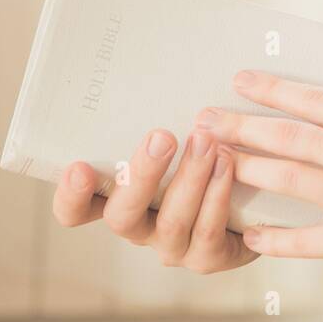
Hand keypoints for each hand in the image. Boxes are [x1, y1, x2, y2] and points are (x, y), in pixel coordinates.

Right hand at [52, 126, 257, 273]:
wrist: (251, 205)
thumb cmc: (199, 159)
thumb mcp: (174, 140)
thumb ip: (159, 122)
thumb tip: (151, 63)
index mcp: (118, 201)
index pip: (75, 210)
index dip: (71, 196)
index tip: (78, 166)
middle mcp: (140, 228)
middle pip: (122, 216)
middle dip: (142, 175)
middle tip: (161, 137)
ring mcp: (172, 247)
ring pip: (171, 221)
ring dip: (189, 179)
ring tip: (206, 141)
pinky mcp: (208, 258)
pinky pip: (208, 232)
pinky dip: (217, 195)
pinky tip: (227, 165)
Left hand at [199, 70, 322, 301]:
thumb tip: (315, 129)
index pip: (316, 100)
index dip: (273, 88)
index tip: (239, 79)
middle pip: (290, 136)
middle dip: (241, 125)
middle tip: (205, 120)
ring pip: (287, 179)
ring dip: (244, 170)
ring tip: (215, 164)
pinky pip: (302, 238)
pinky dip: (271, 237)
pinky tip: (248, 234)